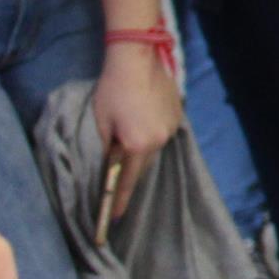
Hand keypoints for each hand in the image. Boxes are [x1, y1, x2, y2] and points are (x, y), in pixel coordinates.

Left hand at [91, 43, 181, 228]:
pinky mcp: (178, 115)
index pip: (126, 180)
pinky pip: (162, 133)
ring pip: (154, 149)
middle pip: (142, 166)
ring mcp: (172, 128)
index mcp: (138, 146)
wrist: (138, 59)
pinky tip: (142, 123)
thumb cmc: (112, 91)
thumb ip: (107, 149)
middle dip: (129, 173)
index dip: (118, 201)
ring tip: (128, 143)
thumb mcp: (101, 124)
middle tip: (116, 182)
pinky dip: (151, 135)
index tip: (112, 219)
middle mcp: (160, 141)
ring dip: (140, 151)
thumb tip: (111, 163)